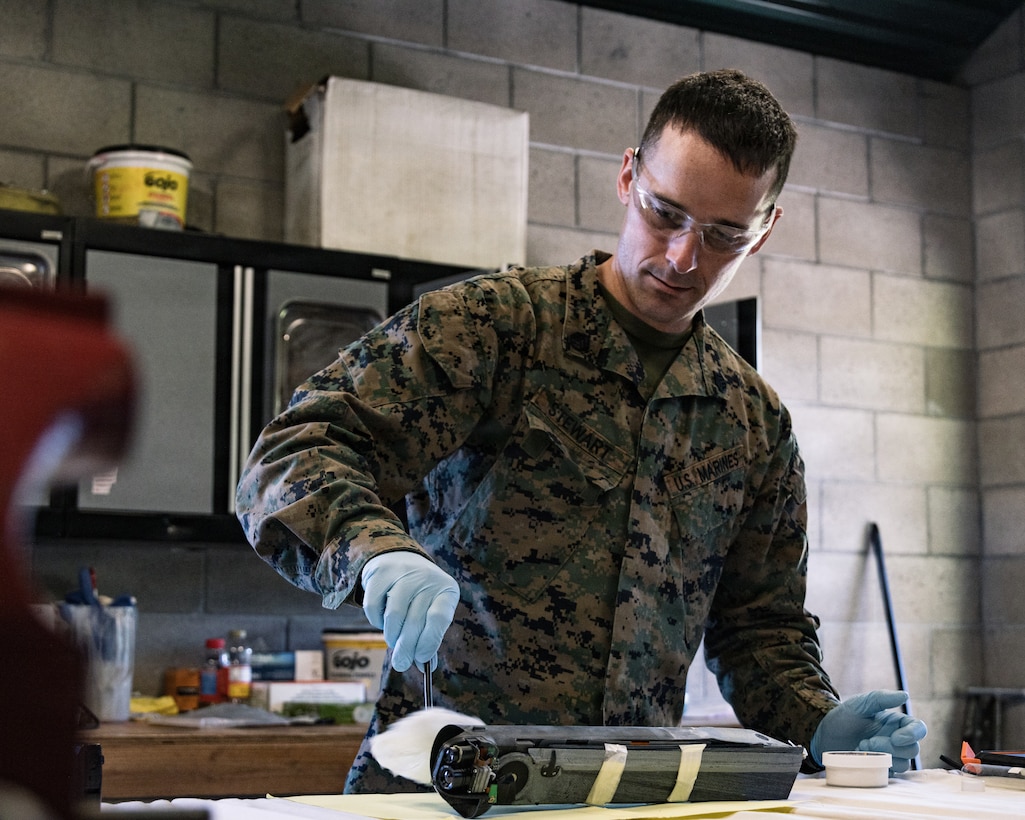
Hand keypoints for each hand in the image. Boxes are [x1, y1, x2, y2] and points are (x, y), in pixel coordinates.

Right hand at [361, 551, 458, 671]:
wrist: (400, 559)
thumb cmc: (419, 595)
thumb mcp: (432, 610)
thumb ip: (429, 637)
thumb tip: (426, 668)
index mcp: (446, 590)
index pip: (439, 618)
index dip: (430, 642)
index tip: (421, 660)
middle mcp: (426, 578)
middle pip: (414, 621)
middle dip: (407, 648)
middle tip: (401, 664)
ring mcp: (403, 573)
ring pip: (394, 616)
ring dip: (392, 636)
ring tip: (393, 642)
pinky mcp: (380, 573)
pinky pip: (373, 607)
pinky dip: (376, 621)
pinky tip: (383, 621)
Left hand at [810, 690, 926, 772]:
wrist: (825, 736)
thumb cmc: (844, 717)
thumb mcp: (860, 704)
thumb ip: (880, 699)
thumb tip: (905, 695)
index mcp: (895, 722)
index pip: (918, 728)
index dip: (913, 734)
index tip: (897, 737)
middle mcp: (897, 740)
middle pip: (912, 749)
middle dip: (890, 747)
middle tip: (868, 741)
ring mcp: (891, 756)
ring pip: (904, 763)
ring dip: (883, 757)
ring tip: (861, 747)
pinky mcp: (883, 769)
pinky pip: (892, 774)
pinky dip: (878, 767)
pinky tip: (862, 758)